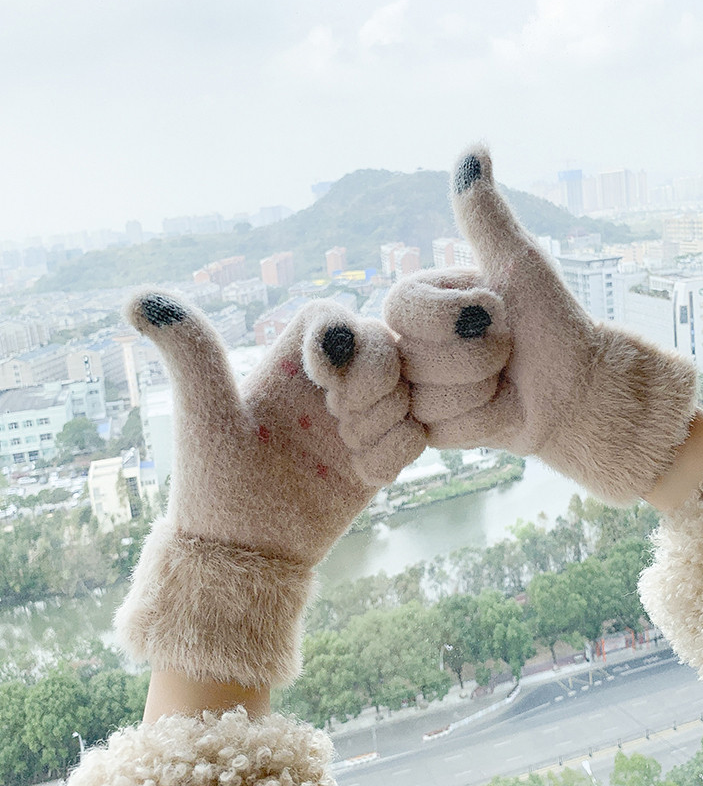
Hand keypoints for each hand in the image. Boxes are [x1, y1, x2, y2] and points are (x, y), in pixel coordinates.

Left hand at [117, 290, 424, 686]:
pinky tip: (364, 475)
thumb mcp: (204, 413)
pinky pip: (419, 431)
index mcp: (288, 364)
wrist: (248, 555)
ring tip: (348, 454)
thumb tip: (133, 297)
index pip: (335, 316)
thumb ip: (189, 349)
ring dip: (385, 421)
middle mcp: (329, 385)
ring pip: (408, 387)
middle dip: (373, 381)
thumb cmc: (218, 484)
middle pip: (385, 343)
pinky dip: (397, 451)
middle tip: (340, 423)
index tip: (321, 379)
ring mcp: (360, 419)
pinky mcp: (382, 453)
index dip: (342, 336)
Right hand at [384, 144, 695, 503]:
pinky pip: (437, 426)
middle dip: (477, 356)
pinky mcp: (426, 428)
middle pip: (414, 356)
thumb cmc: (549, 321)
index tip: (495, 312)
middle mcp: (406, 344)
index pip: (403, 310)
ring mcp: (414, 388)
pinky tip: (493, 409)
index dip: (458, 317)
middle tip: (503, 352)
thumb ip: (485, 215)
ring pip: (426, 395)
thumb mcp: (518, 263)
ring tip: (499, 381)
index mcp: (418, 301)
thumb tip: (473, 148)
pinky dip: (479, 418)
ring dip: (481, 388)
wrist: (574, 386)